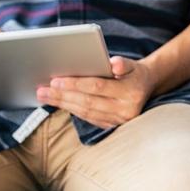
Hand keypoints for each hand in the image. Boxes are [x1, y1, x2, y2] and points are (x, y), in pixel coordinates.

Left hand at [36, 56, 157, 128]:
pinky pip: (89, 119)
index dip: (75, 84)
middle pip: (88, 102)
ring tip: (45, 96)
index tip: (55, 81)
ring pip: (86, 113)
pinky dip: (72, 110)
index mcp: (131, 92)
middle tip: (42, 90)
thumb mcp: (132, 64)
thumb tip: (113, 64)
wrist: (146, 88)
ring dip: (63, 104)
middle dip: (63, 96)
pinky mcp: (113, 127)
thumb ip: (122, 63)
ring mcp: (119, 121)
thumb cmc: (133, 73)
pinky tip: (60, 103)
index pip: (98, 87)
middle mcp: (126, 110)